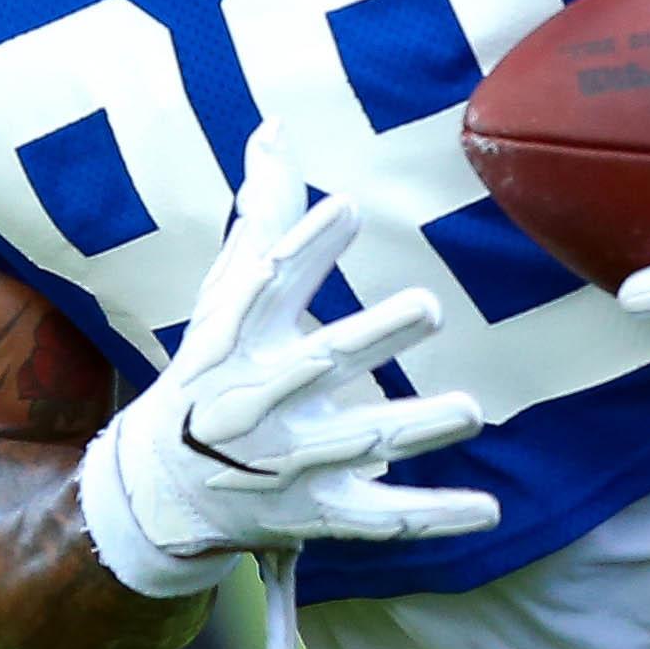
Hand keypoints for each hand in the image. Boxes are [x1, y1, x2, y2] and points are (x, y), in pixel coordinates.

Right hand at [85, 125, 497, 569]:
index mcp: (233, 340)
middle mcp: (258, 400)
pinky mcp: (317, 513)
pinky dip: (433, 516)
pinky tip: (489, 510)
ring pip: (358, 442)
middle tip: (429, 306)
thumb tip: (274, 129)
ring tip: (470, 410)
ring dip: (414, 428)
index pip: (264, 284)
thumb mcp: (224, 293)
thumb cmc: (212, 367)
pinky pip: (379, 519)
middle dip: (372, 338)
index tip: (348, 207)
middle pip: (319, 364)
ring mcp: (289, 463)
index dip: (305, 247)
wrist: (160, 487)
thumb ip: (261, 215)